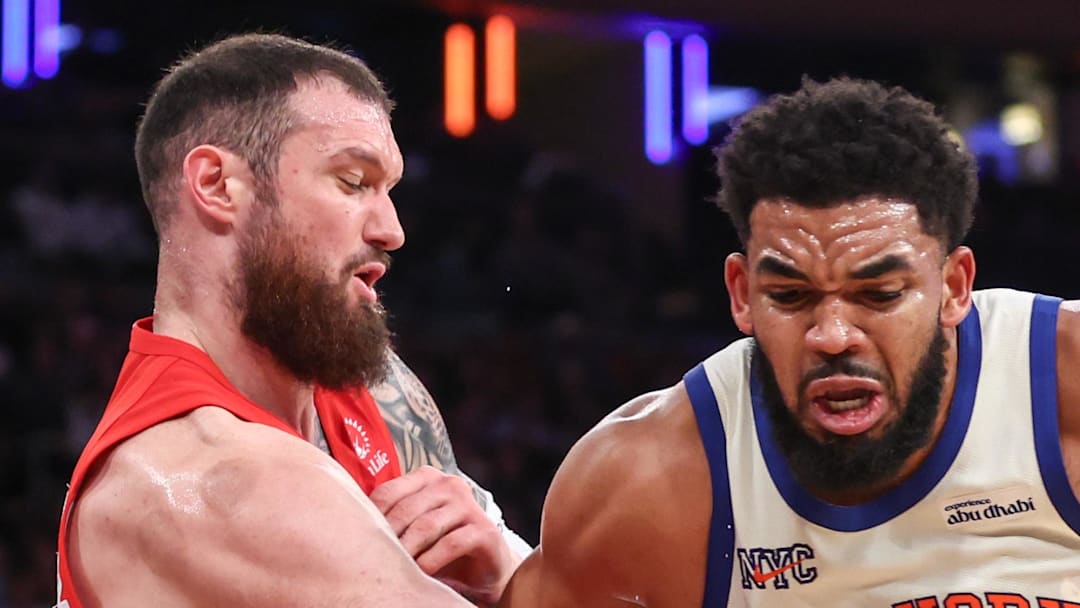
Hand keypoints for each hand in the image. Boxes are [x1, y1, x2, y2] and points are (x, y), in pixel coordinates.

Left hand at [369, 466, 520, 604]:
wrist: (484, 565)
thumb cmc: (440, 544)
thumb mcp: (414, 527)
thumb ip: (392, 518)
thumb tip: (346, 527)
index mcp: (427, 478)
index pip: (388, 492)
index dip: (370, 517)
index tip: (357, 542)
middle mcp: (449, 485)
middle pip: (406, 509)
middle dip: (387, 537)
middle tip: (372, 561)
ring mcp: (469, 505)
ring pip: (426, 526)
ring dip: (407, 551)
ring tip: (394, 570)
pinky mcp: (484, 530)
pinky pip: (450, 544)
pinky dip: (431, 560)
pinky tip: (420, 573)